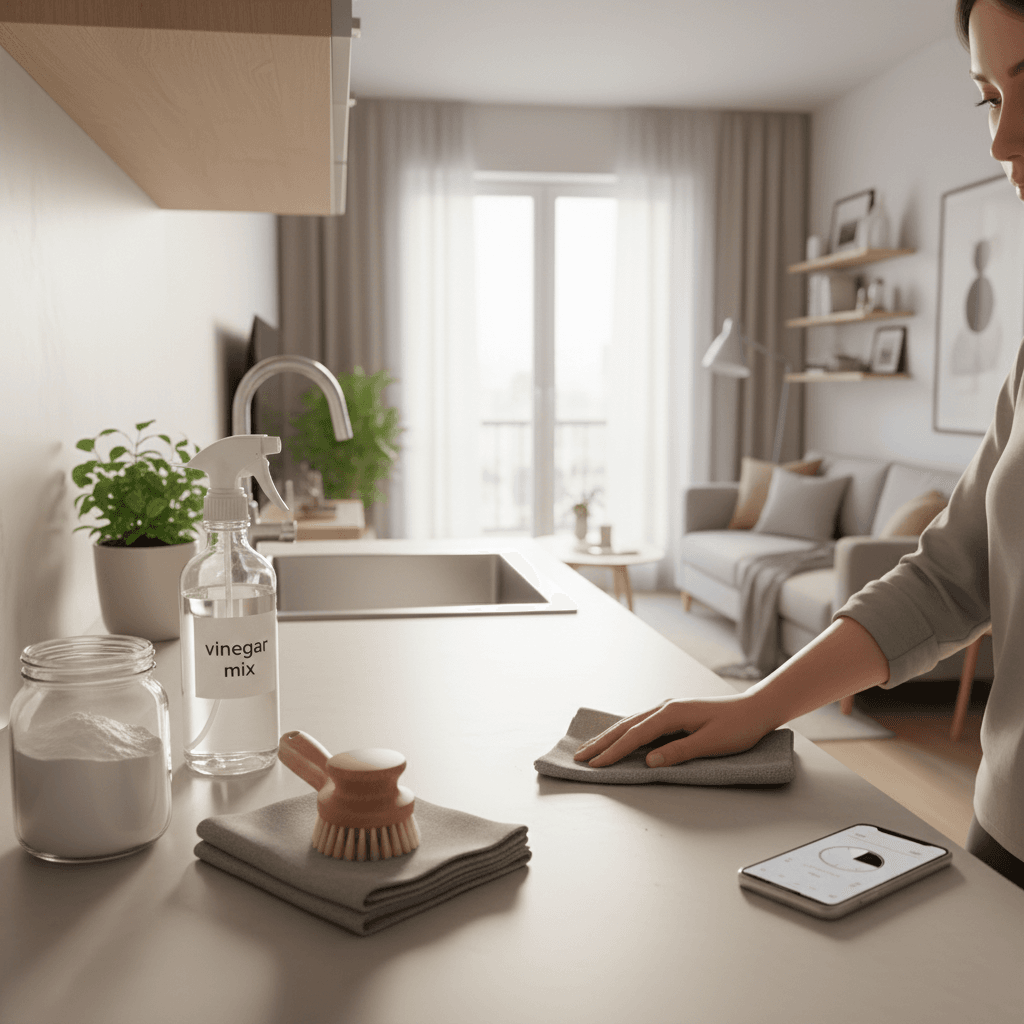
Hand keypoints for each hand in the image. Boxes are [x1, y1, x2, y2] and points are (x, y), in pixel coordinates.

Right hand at [572, 692, 777, 767]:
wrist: (756, 708)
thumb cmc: (738, 727)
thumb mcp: (711, 744)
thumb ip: (679, 752)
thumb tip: (648, 761)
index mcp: (671, 714)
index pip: (635, 736)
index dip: (614, 752)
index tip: (595, 765)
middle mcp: (665, 708)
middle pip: (626, 726)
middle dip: (602, 743)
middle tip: (580, 757)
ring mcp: (668, 709)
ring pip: (630, 723)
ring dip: (609, 736)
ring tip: (590, 748)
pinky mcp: (673, 714)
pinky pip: (640, 723)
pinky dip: (624, 732)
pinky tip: (617, 736)